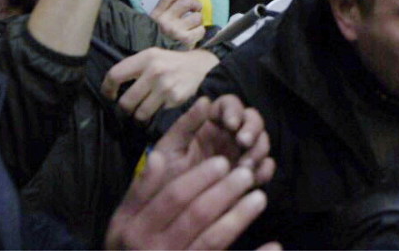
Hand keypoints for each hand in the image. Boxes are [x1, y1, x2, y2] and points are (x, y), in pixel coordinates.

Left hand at [102, 48, 219, 122]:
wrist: (204, 67)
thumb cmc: (175, 63)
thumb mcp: (156, 56)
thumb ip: (137, 68)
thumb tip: (113, 86)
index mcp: (147, 57)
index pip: (115, 74)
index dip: (107, 89)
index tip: (110, 95)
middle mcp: (155, 70)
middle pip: (126, 101)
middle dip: (125, 109)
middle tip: (128, 109)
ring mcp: (165, 86)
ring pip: (139, 113)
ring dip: (138, 116)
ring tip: (143, 113)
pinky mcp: (175, 99)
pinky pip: (155, 116)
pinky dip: (155, 117)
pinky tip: (159, 110)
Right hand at [104, 141, 268, 249]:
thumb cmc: (127, 248)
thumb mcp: (123, 220)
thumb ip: (140, 190)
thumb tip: (159, 157)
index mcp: (136, 228)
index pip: (173, 197)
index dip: (200, 177)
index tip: (223, 161)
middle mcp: (155, 249)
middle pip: (196, 216)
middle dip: (224, 192)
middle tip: (246, 173)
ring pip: (212, 241)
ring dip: (238, 218)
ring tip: (259, 197)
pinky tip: (275, 244)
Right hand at [151, 0, 205, 46]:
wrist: (156, 61)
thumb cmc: (157, 41)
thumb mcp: (154, 24)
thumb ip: (165, 11)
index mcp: (156, 15)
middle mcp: (165, 21)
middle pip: (187, 0)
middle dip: (195, 4)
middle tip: (195, 9)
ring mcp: (175, 31)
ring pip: (197, 16)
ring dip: (198, 20)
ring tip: (193, 25)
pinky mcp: (185, 41)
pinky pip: (201, 30)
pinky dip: (200, 32)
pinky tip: (193, 35)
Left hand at [154, 96, 273, 184]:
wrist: (166, 213)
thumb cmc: (163, 176)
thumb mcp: (169, 148)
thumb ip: (186, 124)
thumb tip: (204, 99)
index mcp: (210, 123)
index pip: (229, 104)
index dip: (234, 110)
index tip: (231, 124)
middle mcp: (229, 136)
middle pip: (252, 119)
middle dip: (253, 128)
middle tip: (243, 143)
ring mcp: (241, 155)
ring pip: (262, 141)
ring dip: (258, 150)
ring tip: (244, 166)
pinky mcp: (249, 176)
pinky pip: (265, 167)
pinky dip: (265, 170)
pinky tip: (255, 178)